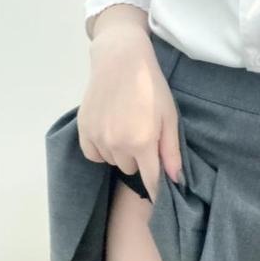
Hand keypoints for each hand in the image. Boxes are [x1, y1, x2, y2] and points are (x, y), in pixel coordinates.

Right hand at [77, 6, 182, 202]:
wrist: (120, 60)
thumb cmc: (151, 86)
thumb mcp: (170, 117)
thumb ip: (171, 151)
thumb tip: (176, 180)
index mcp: (142, 142)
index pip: (151, 180)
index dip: (156, 191)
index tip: (160, 200)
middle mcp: (117, 144)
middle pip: (130, 170)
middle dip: (138, 158)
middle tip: (143, 135)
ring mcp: (98, 138)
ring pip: (113, 162)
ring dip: (120, 152)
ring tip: (126, 127)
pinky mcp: (83, 131)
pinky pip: (94, 155)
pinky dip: (102, 148)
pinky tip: (109, 131)